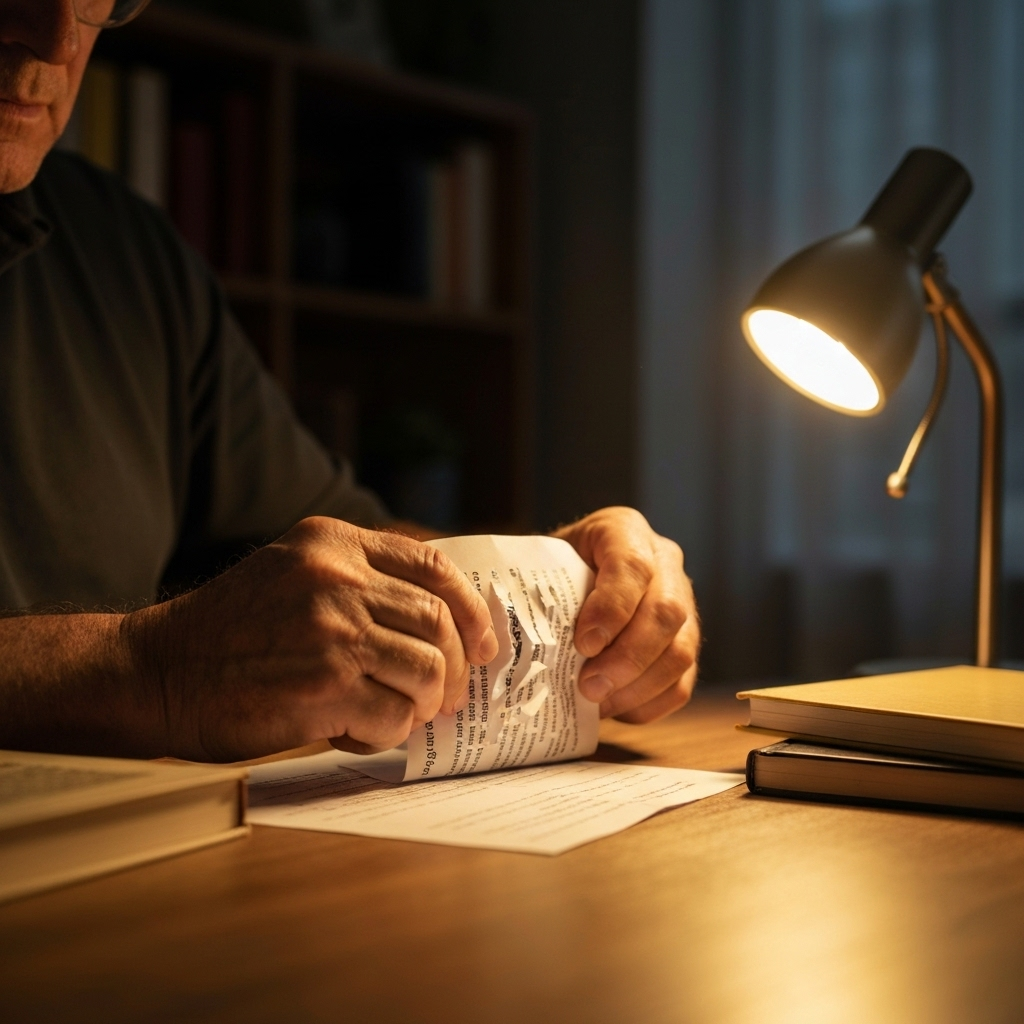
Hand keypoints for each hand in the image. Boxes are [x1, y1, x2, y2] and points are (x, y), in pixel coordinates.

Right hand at [125, 517, 497, 760]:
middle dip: (458, 666)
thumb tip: (444, 620)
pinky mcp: (323, 688)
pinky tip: (360, 730)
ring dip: (426, 703)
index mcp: (334, 543)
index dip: (470, 608)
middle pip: (439, 623)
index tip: (483, 641)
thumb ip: (359, 577)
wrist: (159, 670)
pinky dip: (389, 732)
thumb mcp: (294, 570)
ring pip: (428, 671)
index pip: (433, 565)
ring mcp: (332, 632)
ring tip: (406, 713)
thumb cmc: (233, 628)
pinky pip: (394, 717)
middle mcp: (336, 579)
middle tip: (451, 694)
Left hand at [553, 507, 698, 722]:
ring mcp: (684, 603)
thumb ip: (535, 587)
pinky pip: (681, 683)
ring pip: (681, 651)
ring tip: (596, 702)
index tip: (583, 644)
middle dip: (627, 657)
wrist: (572, 571)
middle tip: (589, 687)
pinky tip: (613, 708)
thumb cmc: (551, 569)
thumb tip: (508, 637)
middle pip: (667, 613)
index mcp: (625, 531)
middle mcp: (664, 563)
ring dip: (638, 686)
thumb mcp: (540, 561)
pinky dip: (647, 703)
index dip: (612, 609)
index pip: (632, 567)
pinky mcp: (686, 643)